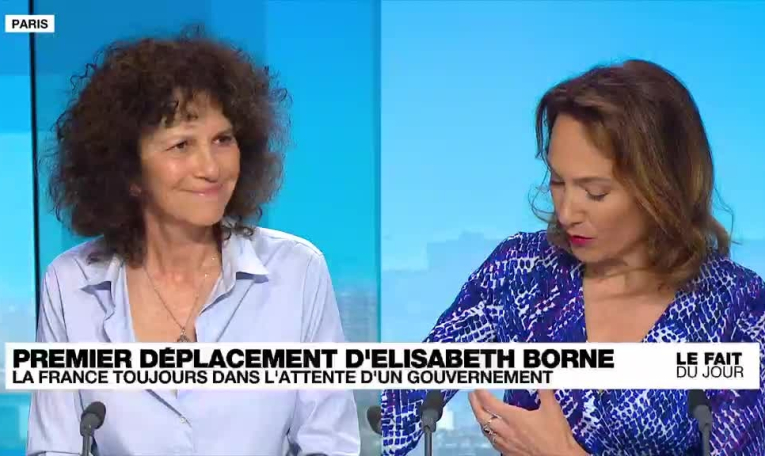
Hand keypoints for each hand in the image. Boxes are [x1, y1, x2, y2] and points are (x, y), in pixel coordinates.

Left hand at [468, 389, 586, 455]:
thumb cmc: (556, 436)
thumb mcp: (552, 409)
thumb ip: (545, 391)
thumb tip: (543, 378)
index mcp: (514, 418)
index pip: (490, 403)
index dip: (481, 393)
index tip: (477, 386)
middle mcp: (506, 431)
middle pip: (482, 417)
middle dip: (475, 404)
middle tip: (472, 395)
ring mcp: (506, 444)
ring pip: (486, 431)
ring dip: (480, 419)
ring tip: (479, 411)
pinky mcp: (510, 454)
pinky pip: (494, 443)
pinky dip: (489, 434)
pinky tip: (491, 432)